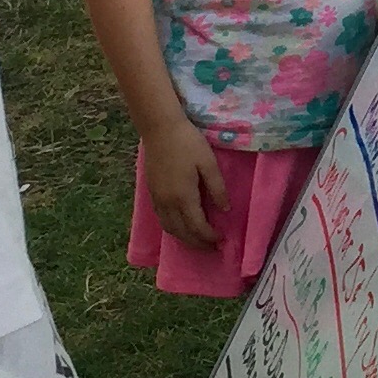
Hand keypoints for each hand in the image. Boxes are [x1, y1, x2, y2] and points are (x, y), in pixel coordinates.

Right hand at [142, 117, 226, 247]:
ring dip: (184, 238)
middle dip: (198, 243)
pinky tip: (181, 226)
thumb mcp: (208, 163)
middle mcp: (168, 203)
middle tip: (212, 248)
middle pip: (182, 233)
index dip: (210, 237)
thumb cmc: (188, 143)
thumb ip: (217, 188)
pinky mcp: (152, 193)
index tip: (222, 240)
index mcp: (184, 197)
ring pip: (169, 229)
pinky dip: (173, 229)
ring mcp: (157, 199)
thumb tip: (225, 210)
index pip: (198, 227)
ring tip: (199, 241)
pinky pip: (162, 220)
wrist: (159, 129)